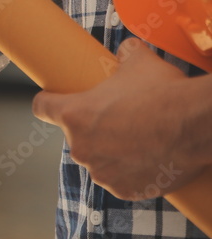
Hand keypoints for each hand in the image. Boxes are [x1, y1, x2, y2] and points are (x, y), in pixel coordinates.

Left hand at [32, 38, 209, 199]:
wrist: (197, 125)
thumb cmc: (164, 91)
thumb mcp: (140, 61)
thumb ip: (125, 54)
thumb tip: (126, 49)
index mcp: (74, 115)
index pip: (42, 107)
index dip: (48, 101)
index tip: (53, 100)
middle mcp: (80, 147)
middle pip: (76, 135)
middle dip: (93, 128)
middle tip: (121, 119)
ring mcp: (101, 172)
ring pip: (99, 160)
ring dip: (111, 153)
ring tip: (140, 139)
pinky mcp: (122, 190)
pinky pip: (121, 180)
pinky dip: (131, 172)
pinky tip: (149, 159)